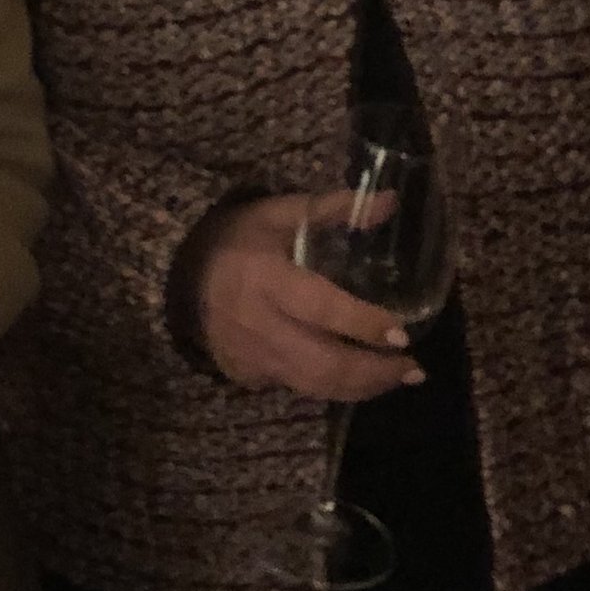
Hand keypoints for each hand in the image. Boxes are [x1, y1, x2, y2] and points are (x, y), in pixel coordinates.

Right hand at [191, 194, 424, 403]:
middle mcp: (259, 324)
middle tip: (414, 369)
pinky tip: (357, 380)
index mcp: (266, 277)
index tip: (402, 334)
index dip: (363, 324)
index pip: (322, 308)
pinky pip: (294, 388)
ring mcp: (250, 356)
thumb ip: (331, 209)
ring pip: (313, 386)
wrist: (175, 273)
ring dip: (361, 388)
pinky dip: (330, 387)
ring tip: (397, 378)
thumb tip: (390, 202)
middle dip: (374, 373)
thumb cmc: (234, 238)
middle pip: (323, 363)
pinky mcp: (246, 375)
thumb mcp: (277, 213)